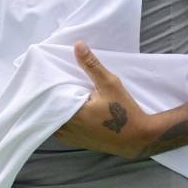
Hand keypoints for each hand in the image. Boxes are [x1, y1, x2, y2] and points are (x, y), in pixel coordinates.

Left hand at [53, 41, 153, 158]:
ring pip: (55, 118)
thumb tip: (77, 44)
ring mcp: (69, 138)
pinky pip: (61, 128)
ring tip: (62, 93)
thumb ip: (91, 65)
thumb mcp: (109, 84)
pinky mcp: (75, 142)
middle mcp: (66, 129)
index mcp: (71, 115)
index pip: (50, 97)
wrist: (138, 138)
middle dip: (53, 95)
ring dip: (58, 107)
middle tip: (55, 81)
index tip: (50, 74)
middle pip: (51, 108)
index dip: (49, 85)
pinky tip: (70, 107)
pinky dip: (64, 117)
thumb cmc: (124, 111)